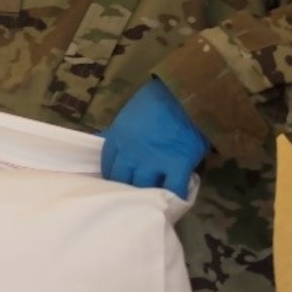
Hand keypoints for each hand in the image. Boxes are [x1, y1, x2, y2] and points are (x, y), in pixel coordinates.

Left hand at [100, 77, 208, 197]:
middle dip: (129, 188)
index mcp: (118, 138)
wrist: (187, 91)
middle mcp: (131, 153)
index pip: (108, 167)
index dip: (114, 176)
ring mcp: (154, 162)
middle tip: (137, 192)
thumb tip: (104, 141)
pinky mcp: (177, 166)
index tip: (119, 181)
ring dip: (150, 194)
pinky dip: (176, 196)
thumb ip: (119, 132)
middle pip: (123, 181)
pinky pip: (174, 189)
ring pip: (146, 189)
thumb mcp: (130, 112)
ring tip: (155, 197)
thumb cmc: (158, 97)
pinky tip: (177, 199)